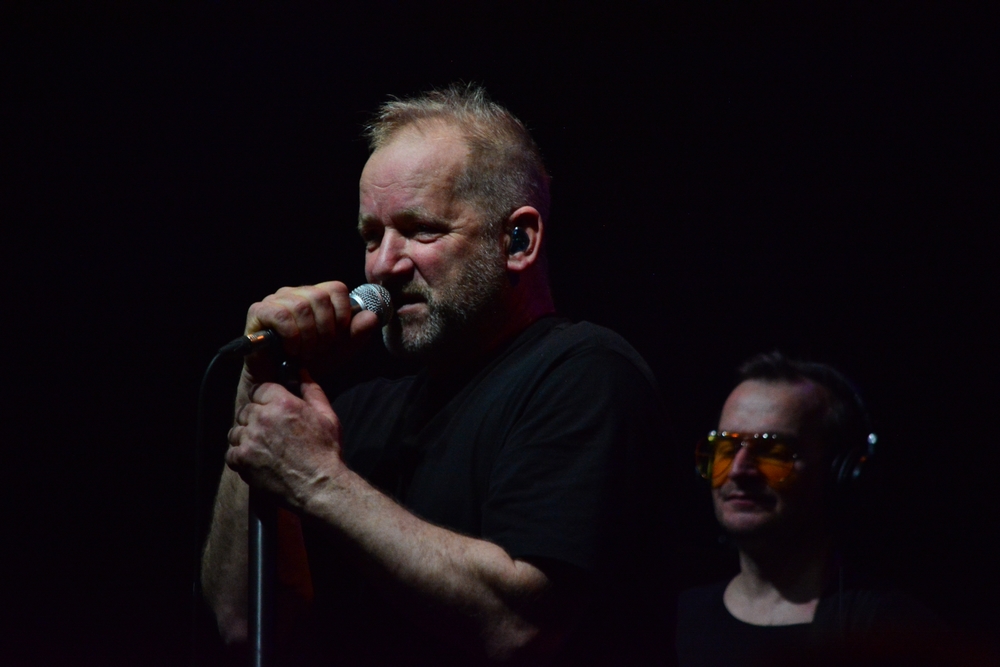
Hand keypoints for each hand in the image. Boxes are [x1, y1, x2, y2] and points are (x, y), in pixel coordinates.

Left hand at [226, 370, 345, 506]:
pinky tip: (256, 460)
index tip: (269, 406)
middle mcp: (263, 418)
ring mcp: (250, 440)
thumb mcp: (327, 416)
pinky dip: (240, 456)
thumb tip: (302, 373)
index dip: (264, 398)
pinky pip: (231, 452)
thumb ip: (312, 391)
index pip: (260, 389)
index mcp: (283, 403)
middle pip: (246, 409)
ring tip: (262, 447)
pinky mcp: (243, 460)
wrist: (320, 486)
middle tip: (269, 430)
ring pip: (236, 430)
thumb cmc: (326, 452)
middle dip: (255, 417)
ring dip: (246, 436)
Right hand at [243, 281, 379, 383]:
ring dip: (308, 336)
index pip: (336, 288)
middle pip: (319, 297)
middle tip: (319, 350)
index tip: (337, 337)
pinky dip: (291, 335)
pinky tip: (291, 349)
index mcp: (316, 296)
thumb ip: (357, 334)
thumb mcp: (340, 350)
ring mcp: (275, 300)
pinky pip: (281, 315)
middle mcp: (296, 293)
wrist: (281, 381)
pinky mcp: (258, 311)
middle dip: (325, 330)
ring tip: (305, 353)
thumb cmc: (310, 362)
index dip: (342, 314)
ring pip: (301, 306)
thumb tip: (371, 316)